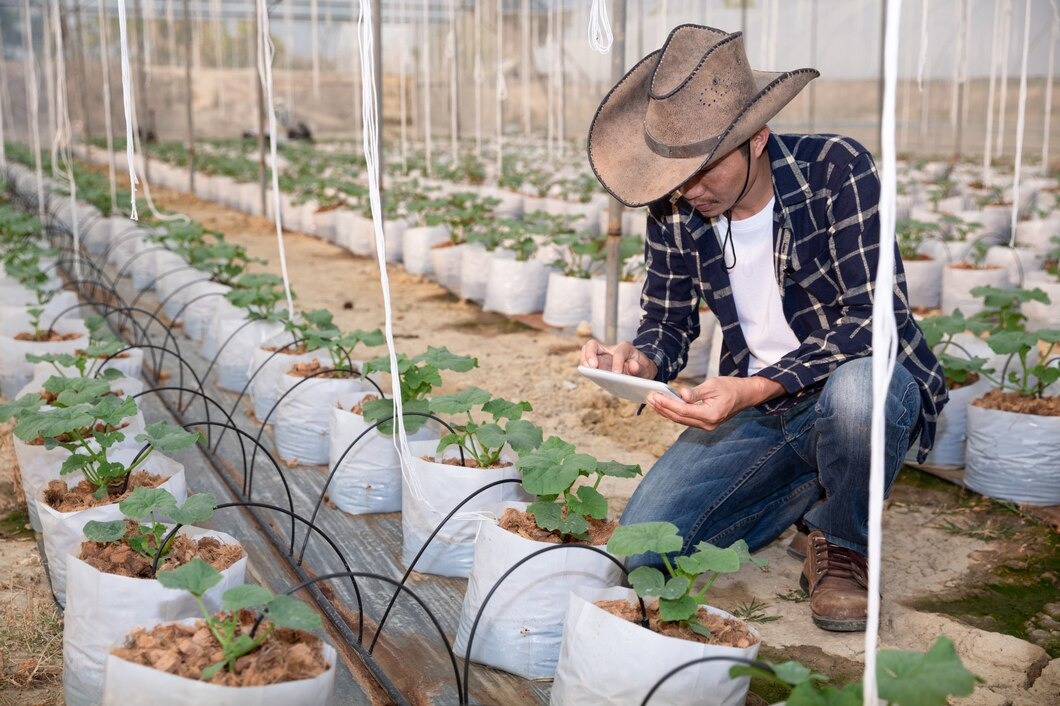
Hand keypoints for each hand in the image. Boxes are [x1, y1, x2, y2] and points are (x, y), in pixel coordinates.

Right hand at [580, 339, 657, 379]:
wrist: (640, 370)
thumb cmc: (643, 368)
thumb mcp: (647, 369)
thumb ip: (641, 368)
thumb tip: (633, 366)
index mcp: (625, 348)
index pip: (619, 352)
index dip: (617, 362)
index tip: (617, 373)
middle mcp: (610, 350)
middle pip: (594, 345)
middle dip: (590, 354)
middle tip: (593, 366)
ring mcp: (602, 357)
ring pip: (587, 352)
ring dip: (584, 361)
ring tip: (587, 371)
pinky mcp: (597, 365)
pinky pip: (587, 363)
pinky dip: (586, 369)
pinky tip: (590, 376)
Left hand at [646, 375, 784, 430]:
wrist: (745, 395)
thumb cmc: (731, 387)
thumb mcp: (713, 385)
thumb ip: (696, 392)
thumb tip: (681, 395)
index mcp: (711, 414)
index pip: (683, 411)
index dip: (667, 404)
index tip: (655, 396)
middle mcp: (708, 424)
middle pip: (679, 418)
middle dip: (662, 408)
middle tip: (649, 398)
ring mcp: (706, 426)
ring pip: (681, 420)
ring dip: (665, 411)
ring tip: (652, 402)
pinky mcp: (704, 423)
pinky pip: (685, 419)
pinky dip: (674, 412)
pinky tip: (664, 406)